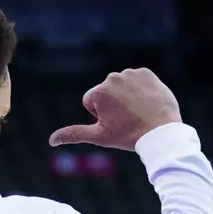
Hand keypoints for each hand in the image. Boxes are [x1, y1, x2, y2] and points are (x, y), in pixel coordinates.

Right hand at [49, 68, 181, 150]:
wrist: (161, 131)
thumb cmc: (128, 135)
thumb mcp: (98, 136)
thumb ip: (73, 134)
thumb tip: (51, 140)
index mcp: (99, 91)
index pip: (91, 102)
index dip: (100, 115)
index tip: (115, 122)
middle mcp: (113, 78)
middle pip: (105, 92)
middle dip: (112, 104)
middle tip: (127, 118)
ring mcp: (131, 74)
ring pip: (121, 86)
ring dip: (126, 97)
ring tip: (137, 111)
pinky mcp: (146, 73)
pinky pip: (137, 81)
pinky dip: (140, 90)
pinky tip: (146, 102)